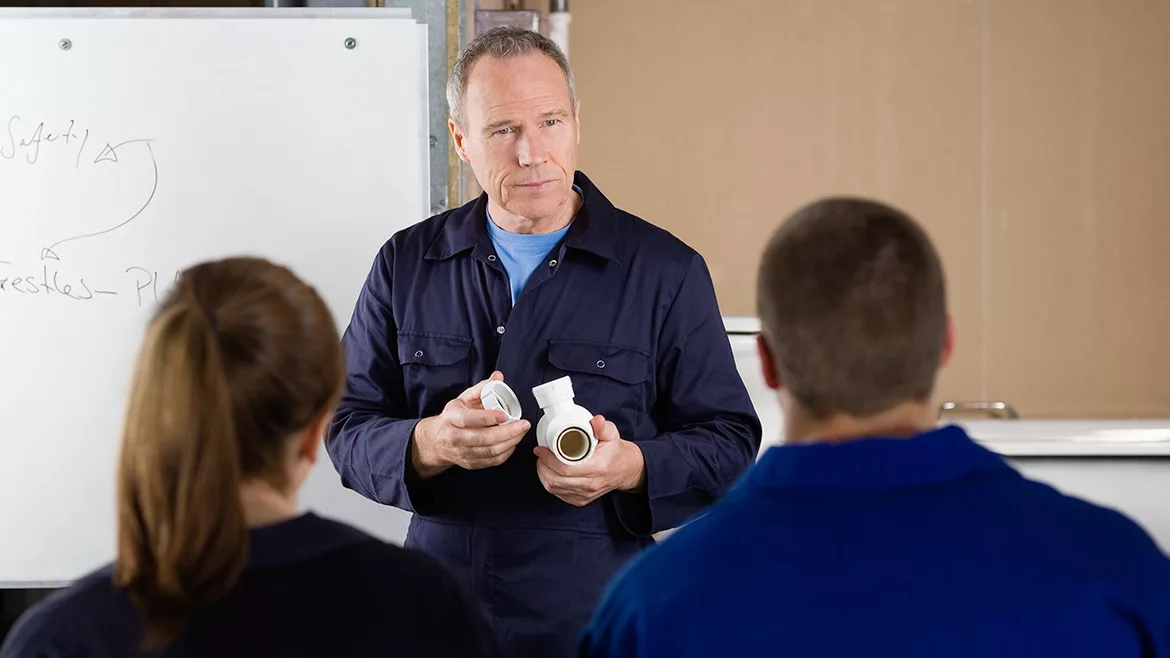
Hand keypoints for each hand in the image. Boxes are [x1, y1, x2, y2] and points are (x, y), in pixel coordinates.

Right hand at [410, 371, 530, 478]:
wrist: (438, 440)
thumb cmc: (452, 418)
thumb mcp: (463, 399)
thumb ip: (482, 388)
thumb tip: (497, 377)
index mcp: (452, 418)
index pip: (469, 419)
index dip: (488, 418)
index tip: (505, 415)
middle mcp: (456, 437)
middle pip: (483, 438)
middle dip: (507, 432)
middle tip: (523, 425)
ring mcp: (463, 452)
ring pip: (490, 451)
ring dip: (510, 442)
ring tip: (521, 432)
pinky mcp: (471, 463)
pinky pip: (492, 461)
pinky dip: (506, 452)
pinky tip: (512, 442)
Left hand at [533, 415, 645, 506]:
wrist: (625, 470)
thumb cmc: (615, 452)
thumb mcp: (612, 434)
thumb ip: (603, 426)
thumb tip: (595, 421)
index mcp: (597, 467)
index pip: (565, 468)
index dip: (548, 459)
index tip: (541, 449)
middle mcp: (591, 484)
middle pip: (556, 480)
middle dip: (542, 466)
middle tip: (540, 454)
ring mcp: (585, 494)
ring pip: (554, 489)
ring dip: (543, 475)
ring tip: (542, 462)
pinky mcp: (581, 500)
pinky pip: (559, 494)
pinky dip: (550, 483)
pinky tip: (549, 473)